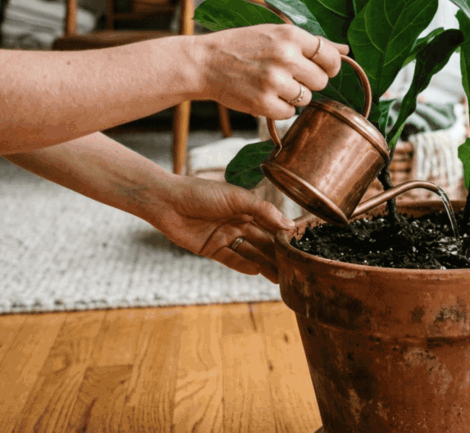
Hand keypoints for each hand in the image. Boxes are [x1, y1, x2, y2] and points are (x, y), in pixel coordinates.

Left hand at [148, 175, 293, 281]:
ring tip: (280, 276)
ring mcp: (226, 236)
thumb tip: (288, 225)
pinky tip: (257, 271)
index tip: (301, 246)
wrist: (168, 201)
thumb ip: (263, 211)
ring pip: (250, 252)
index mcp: (247, 208)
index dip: (284, 235)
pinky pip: (232, 259)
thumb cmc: (202, 193)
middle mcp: (238, 222)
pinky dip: (244, 265)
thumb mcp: (238, 198)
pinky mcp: (212, 249)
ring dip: (264, 264)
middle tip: (294, 268)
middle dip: (277, 254)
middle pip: (262, 241)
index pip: (271, 223)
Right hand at [198, 24, 348, 119]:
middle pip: (321, 81)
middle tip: (289, 77)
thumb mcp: (275, 34)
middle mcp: (285, 57)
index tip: (322, 69)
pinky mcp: (264, 103)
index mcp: (290, 35)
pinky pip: (289, 113)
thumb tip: (345, 50)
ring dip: (294, 95)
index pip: (330, 56)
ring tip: (273, 84)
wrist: (205, 62)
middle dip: (310, 82)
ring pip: (306, 98)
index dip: (330, 66)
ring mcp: (274, 81)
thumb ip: (312, 42)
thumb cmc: (242, 46)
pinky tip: (264, 95)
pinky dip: (280, 108)